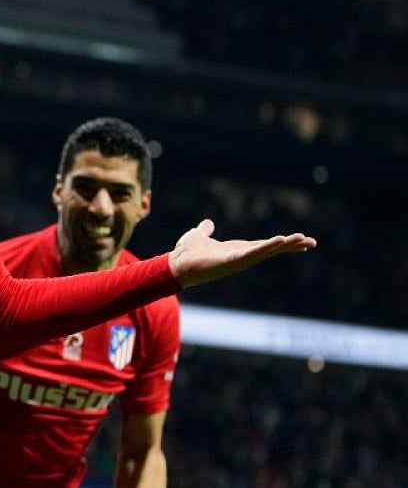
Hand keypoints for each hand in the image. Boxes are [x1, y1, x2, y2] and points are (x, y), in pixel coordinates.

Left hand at [169, 219, 316, 287]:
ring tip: (303, 240)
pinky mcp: (232, 261)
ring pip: (266, 251)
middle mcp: (241, 256)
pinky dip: (267, 247)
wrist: (175, 264)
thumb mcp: (198, 236)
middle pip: (271, 249)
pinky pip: (253, 253)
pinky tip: (280, 240)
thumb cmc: (186, 253)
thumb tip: (207, 223)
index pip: (265, 245)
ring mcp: (238, 259)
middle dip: (291, 246)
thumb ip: (205, 230)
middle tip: (312, 242)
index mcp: (237, 249)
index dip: (282, 243)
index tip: (299, 240)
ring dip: (284, 245)